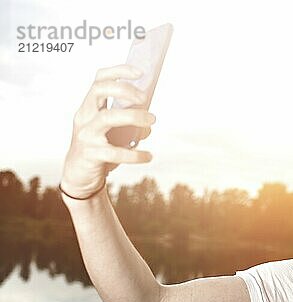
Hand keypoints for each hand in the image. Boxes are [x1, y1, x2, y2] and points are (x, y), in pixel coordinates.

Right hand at [60, 64, 155, 197]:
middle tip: (144, 100)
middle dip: (125, 90)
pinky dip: (135, 154)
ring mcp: (86, 135)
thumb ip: (128, 122)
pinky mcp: (90, 155)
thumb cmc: (99, 148)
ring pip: (108, 117)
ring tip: (151, 121)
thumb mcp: (112, 131)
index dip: (118, 71)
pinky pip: (115, 152)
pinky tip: (148, 156)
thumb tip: (149, 120)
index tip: (139, 73)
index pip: (99, 80)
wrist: (79, 176)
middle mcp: (84, 117)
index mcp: (89, 108)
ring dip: (133, 116)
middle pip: (100, 91)